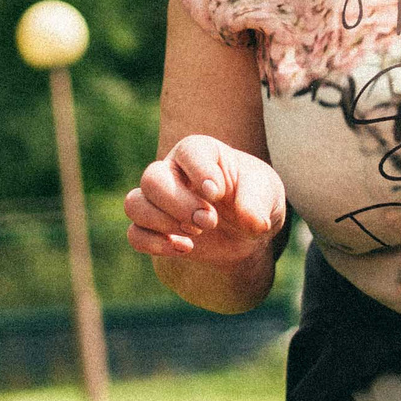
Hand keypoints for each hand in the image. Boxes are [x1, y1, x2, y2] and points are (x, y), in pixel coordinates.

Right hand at [126, 135, 287, 263]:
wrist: (246, 229)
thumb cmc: (254, 197)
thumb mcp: (266, 194)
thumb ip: (258, 205)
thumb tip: (254, 224)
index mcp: (201, 152)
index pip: (189, 151)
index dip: (200, 172)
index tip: (217, 194)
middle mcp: (173, 171)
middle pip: (152, 179)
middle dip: (179, 204)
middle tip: (209, 221)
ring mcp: (159, 201)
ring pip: (134, 204)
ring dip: (163, 222)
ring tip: (196, 233)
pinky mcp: (154, 228)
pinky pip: (135, 235)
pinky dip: (155, 245)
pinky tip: (185, 249)